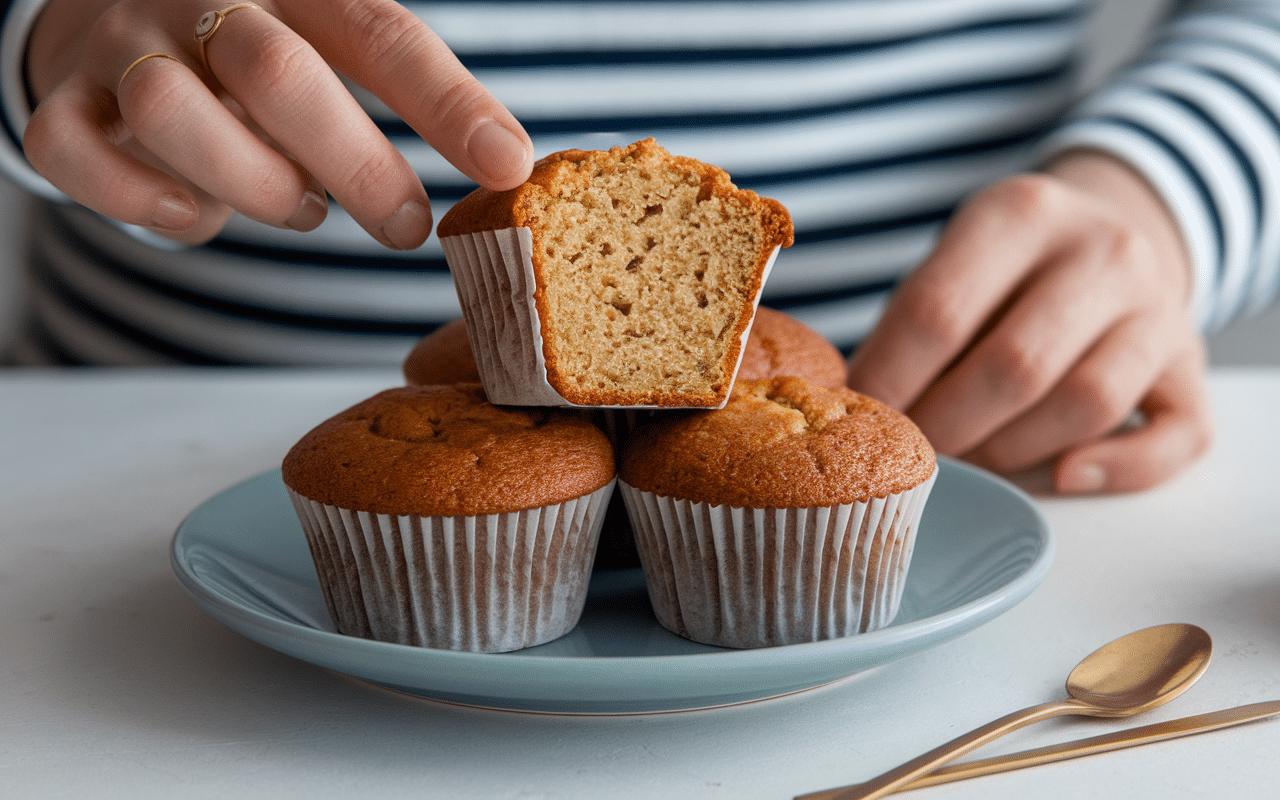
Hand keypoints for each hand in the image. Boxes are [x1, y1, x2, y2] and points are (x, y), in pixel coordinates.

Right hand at [22, 0, 532, 245]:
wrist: (122, 14)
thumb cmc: (264, 51)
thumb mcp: (336, 44)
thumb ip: (399, 88)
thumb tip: (502, 164)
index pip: (382, 34)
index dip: (448, 104)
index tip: (507, 167)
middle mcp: (206, 1)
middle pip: (278, 73)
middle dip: (355, 165)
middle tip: (405, 226)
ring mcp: (126, 45)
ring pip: (174, 112)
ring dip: (252, 185)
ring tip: (299, 206)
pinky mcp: (66, 97)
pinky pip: (75, 153)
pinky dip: (139, 201)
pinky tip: (195, 214)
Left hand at [845, 150, 1212, 493]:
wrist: (1108, 235)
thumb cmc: (1002, 272)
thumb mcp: (952, 261)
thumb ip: (912, 324)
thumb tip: (855, 409)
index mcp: (1020, 213)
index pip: (937, 312)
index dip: (887, 382)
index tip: (858, 420)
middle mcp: (1103, 251)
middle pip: (1014, 366)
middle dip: (946, 427)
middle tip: (910, 452)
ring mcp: (1158, 308)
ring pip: (1086, 404)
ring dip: (1013, 451)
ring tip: (971, 456)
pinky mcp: (1192, 367)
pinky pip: (1173, 436)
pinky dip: (1117, 469)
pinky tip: (1062, 475)